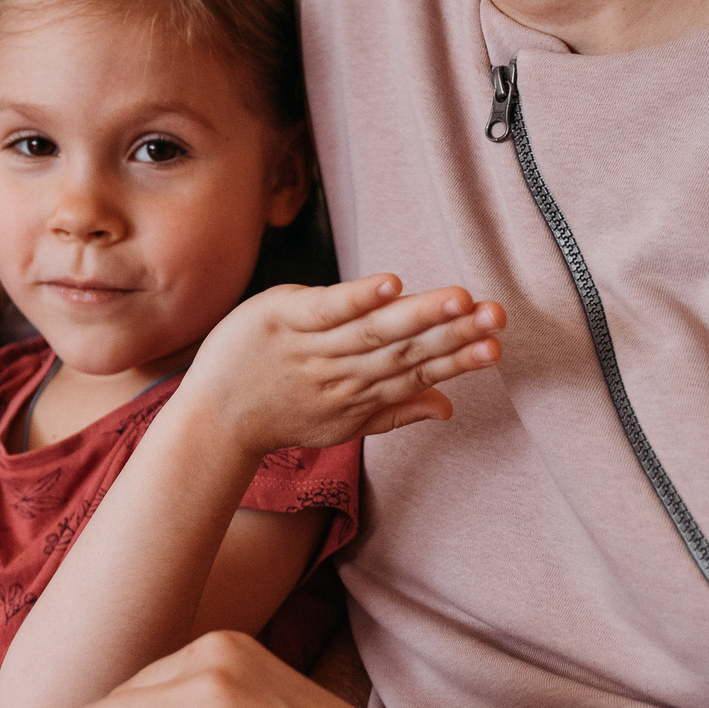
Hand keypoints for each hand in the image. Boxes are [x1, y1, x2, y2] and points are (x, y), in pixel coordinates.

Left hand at [181, 275, 502, 456]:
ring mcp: (310, 346)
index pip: (416, 373)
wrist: (210, 421)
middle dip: (454, 334)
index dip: (458, 360)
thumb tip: (448, 406)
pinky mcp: (280, 319)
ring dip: (419, 315)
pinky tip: (391, 284)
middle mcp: (341, 373)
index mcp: (359, 395)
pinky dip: (358, 297)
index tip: (498, 347)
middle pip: (403, 351)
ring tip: (460, 299)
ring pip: (373, 331)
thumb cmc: (280, 414)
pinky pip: (325, 309)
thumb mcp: (340, 423)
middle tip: (495, 319)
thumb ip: (396, 411)